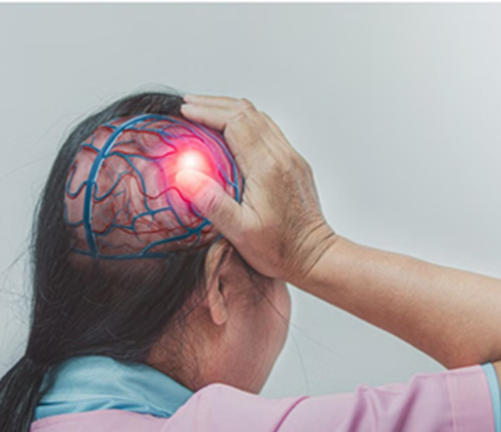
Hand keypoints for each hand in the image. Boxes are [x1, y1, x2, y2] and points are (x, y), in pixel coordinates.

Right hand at [175, 94, 337, 284]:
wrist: (315, 257)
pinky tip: (232, 131)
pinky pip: (269, 131)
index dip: (207, 112)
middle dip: (214, 105)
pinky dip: (246, 122)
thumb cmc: (280, 249)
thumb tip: (186, 175)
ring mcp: (291, 158)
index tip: (185, 111)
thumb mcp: (239, 232)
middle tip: (188, 105)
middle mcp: (282, 156)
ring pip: (260, 118)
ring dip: (231, 110)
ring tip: (205, 112)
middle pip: (247, 112)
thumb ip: (213, 202)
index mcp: (267, 167)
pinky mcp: (295, 164)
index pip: (235, 122)